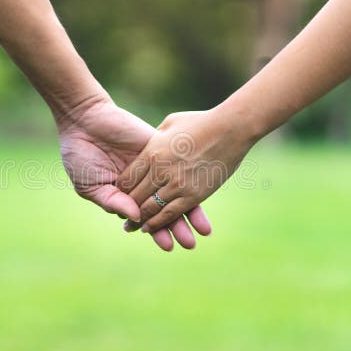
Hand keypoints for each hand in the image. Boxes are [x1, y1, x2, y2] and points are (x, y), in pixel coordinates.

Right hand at [57, 97, 211, 249]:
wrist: (84, 119)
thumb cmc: (80, 154)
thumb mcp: (91, 185)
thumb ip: (112, 201)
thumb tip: (135, 217)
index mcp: (125, 196)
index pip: (146, 217)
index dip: (157, 231)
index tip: (168, 245)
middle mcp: (143, 184)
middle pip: (165, 209)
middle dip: (177, 227)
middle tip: (190, 244)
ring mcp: (153, 167)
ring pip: (175, 191)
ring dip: (188, 211)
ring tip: (202, 230)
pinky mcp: (159, 148)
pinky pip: (178, 166)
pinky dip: (189, 181)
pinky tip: (201, 194)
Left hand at [118, 107, 252, 233]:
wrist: (230, 129)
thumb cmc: (201, 122)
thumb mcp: (170, 124)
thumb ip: (155, 138)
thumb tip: (148, 147)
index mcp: (152, 152)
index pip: (127, 178)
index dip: (121, 190)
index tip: (120, 195)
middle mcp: (161, 170)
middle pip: (135, 196)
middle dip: (127, 208)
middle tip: (122, 217)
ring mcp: (177, 184)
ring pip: (150, 208)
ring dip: (140, 220)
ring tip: (134, 227)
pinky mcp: (194, 195)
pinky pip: (170, 214)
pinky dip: (158, 224)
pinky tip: (151, 229)